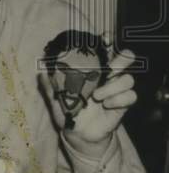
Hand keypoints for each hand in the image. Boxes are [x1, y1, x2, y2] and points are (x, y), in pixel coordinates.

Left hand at [40, 40, 136, 157]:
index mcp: (92, 70)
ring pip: (128, 79)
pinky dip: (119, 99)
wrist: (77, 134)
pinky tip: (106, 105)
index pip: (104, 50)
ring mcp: (116, 91)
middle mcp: (107, 77)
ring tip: (97, 96)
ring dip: (113, 86)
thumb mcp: (56, 99)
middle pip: (125, 59)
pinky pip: (131, 96)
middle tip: (110, 67)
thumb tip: (40, 72)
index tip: (105, 38)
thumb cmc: (67, 112)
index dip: (107, 41)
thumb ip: (49, 86)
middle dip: (122, 59)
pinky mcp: (123, 105)